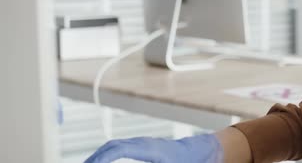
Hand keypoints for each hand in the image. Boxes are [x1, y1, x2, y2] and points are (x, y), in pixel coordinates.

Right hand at [84, 134, 222, 162]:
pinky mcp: (147, 146)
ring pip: (117, 145)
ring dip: (101, 154)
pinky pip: (123, 147)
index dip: (101, 158)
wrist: (204, 150)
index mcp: (151, 149)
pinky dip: (110, 153)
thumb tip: (123, 157)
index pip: (118, 150)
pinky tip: (104, 161)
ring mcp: (146, 142)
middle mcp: (146, 142)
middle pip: (113, 145)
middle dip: (95, 157)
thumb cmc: (191, 161)